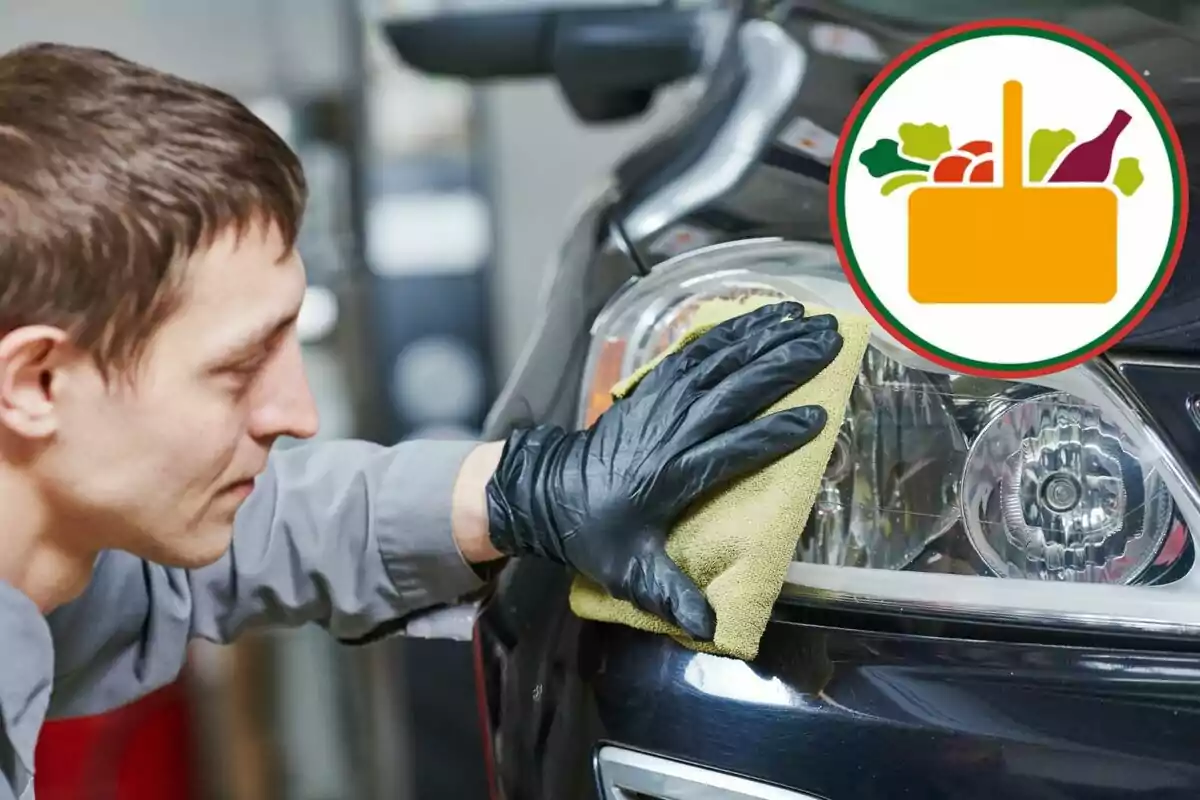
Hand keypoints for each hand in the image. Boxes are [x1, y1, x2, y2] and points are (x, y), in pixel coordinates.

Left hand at [484, 302, 842, 639]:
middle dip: (784, 363)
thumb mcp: (629, 572)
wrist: (545, 492)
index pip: (733, 448)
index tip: (818, 417)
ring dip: (764, 336)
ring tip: (806, 317)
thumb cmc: (594, 534)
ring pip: (719, 361)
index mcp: (674, 474)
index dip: (775, 433)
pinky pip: (696, 351)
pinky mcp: (652, 388)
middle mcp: (672, 430)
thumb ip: (671, 595)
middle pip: (735, 389)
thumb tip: (709, 628)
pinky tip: (761, 316)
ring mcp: (661, 402)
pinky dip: (730, 331)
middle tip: (830, 342)